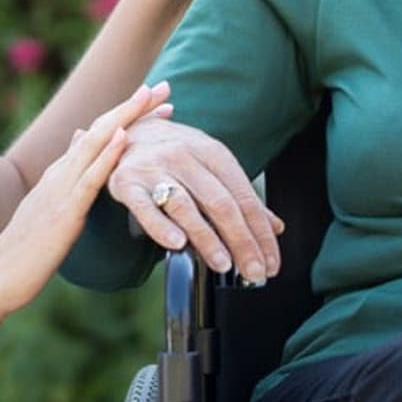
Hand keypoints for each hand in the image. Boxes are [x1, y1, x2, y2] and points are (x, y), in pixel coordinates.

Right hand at [0, 82, 170, 315]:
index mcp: (60, 173)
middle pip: (100, 129)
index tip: (154, 100)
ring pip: (96, 143)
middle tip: (163, 86)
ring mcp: (60, 189)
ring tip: (148, 96)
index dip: (127, 114)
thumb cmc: (26, 251)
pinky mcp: (64, 212)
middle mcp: (60, 172)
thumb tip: (79, 142)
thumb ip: (66, 177)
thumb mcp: (49, 208)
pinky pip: (89, 179)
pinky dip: (107, 155)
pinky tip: (124, 138)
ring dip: (125, 117)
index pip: (97, 134)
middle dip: (133, 106)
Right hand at [108, 116, 283, 283]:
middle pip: (220, 203)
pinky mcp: (127, 182)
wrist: (128, 130)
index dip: (260, 233)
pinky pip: (145, 208)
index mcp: (212, 152)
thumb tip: (274, 227)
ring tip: (224, 264)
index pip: (243, 197)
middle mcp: (184, 156)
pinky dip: (162, 227)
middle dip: (241, 241)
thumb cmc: (175, 154)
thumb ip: (240, 196)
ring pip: (186, 206)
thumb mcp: (211, 165)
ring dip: (207, 238)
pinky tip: (177, 245)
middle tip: (253, 271)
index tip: (270, 262)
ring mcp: (155, 168)